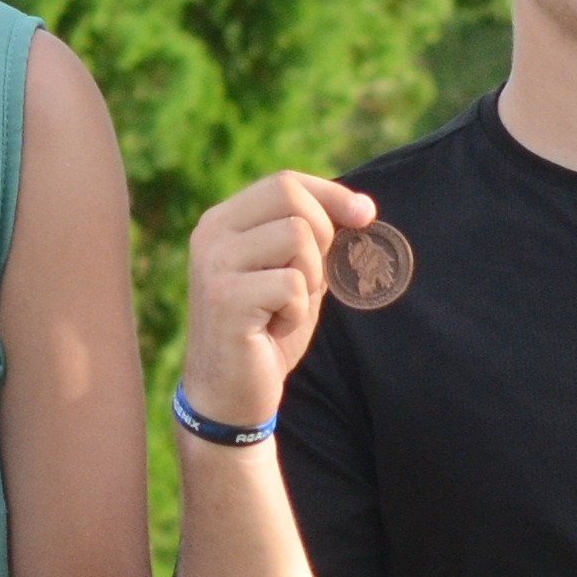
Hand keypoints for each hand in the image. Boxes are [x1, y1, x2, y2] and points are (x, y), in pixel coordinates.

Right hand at [179, 171, 370, 427]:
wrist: (229, 394)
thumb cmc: (266, 332)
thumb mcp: (292, 274)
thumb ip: (311, 240)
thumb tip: (360, 208)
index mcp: (223, 222)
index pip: (284, 183)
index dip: (331, 194)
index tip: (366, 215)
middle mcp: (210, 235)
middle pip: (290, 198)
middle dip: (322, 236)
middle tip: (310, 280)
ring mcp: (213, 264)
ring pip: (296, 237)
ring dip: (309, 278)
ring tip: (286, 307)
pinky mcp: (224, 298)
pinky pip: (292, 284)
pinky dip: (297, 312)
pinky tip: (274, 329)